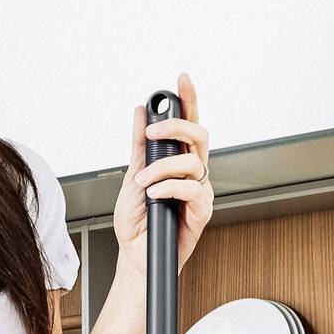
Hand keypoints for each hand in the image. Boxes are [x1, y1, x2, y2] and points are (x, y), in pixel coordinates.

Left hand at [113, 71, 212, 266]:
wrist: (135, 254)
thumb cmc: (137, 221)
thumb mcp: (132, 176)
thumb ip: (140, 145)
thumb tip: (141, 112)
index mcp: (178, 161)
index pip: (188, 124)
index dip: (189, 100)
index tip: (182, 79)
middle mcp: (193, 173)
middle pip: (199, 135)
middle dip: (177, 126)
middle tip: (153, 131)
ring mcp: (199, 190)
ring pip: (194, 161)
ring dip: (163, 167)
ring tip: (144, 181)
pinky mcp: (202, 211)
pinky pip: (192, 189)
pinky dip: (169, 187)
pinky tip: (155, 194)